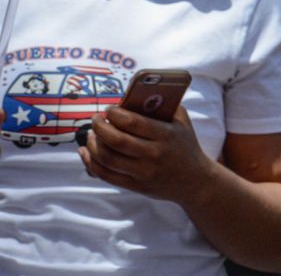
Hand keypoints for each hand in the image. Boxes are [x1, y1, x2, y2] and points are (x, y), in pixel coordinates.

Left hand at [79, 105, 213, 202]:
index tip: (109, 109)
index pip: (133, 123)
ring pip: (107, 159)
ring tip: (92, 134)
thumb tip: (133, 94)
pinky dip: (91, 163)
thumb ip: (164, 105)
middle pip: (116, 141)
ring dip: (93, 144)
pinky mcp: (136, 186)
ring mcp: (143, 173)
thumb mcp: (182, 120)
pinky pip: (106, 175)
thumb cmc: (185, 143)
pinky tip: (86, 152)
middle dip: (100, 127)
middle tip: (95, 119)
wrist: (194, 180)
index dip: (115, 114)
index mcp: (166, 135)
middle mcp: (154, 155)